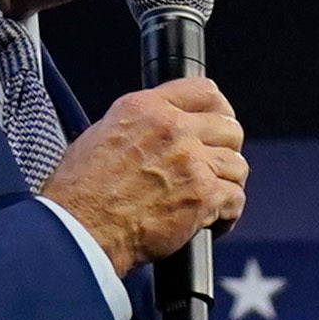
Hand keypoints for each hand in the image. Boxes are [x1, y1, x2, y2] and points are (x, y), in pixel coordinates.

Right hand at [39, 80, 246, 270]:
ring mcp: (191, 162)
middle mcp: (172, 129)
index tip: (217, 124)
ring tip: (212, 198)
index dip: (218, 110)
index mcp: (146, 108)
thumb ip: (139, 126)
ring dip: (227, 183)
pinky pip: (236, 199)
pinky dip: (227, 214)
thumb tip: (156, 133)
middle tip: (214, 167)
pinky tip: (212, 222)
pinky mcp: (202, 196)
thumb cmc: (81, 191)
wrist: (81, 228)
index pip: (204, 91)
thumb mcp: (102, 135)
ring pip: (237, 165)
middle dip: (226, 149)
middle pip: (229, 128)